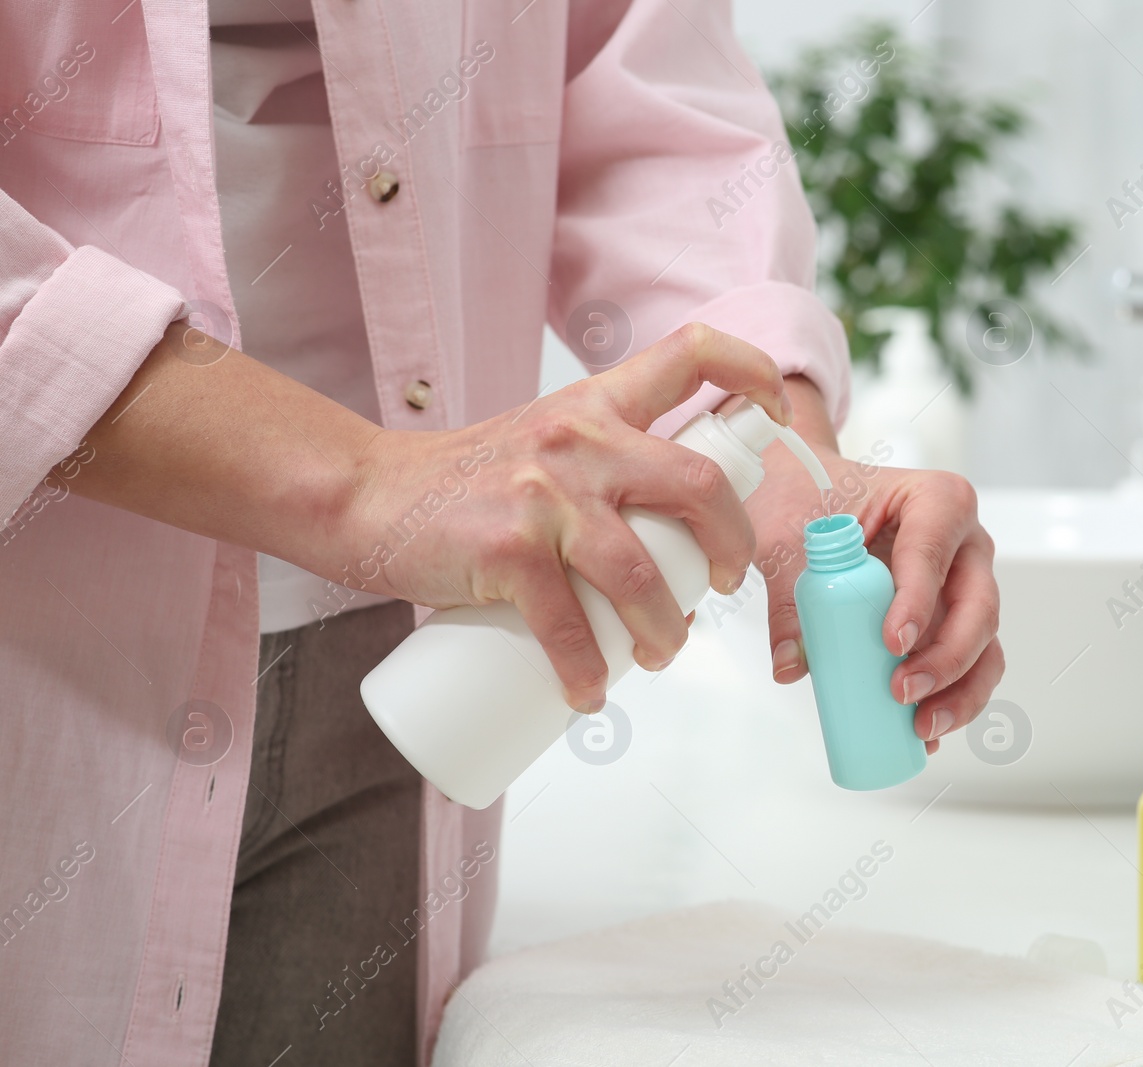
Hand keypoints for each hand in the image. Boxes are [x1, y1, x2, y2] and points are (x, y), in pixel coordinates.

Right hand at [347, 324, 791, 711]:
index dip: (749, 371)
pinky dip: (587, 672)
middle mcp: (580, 439)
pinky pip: (571, 626)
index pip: (689, 355)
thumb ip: (603, 464)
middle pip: (698, 483)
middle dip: (732, 545)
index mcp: (596, 405)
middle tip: (725, 584)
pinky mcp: (508, 550)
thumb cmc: (463, 484)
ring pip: (643, 574)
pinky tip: (587, 693)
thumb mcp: (544, 443)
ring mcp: (545, 493)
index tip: (772, 410)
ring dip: (665, 632)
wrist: (367, 497)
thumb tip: (673, 543)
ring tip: (658, 655)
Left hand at [746, 383, 1003, 753]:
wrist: (810, 496)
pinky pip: (970, 666)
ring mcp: (966, 586)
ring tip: (920, 727)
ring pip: (986, 644)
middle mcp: (965, 544)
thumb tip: (792, 664)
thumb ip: (789, 598)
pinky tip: (922, 734)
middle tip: (901, 690)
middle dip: (947, 659)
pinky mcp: (954, 622)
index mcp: (937, 500)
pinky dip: (952, 701)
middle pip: (979, 606)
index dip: (920, 599)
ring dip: (960, 691)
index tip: (893, 642)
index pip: (934, 550)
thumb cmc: (809, 498)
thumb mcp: (788, 539)